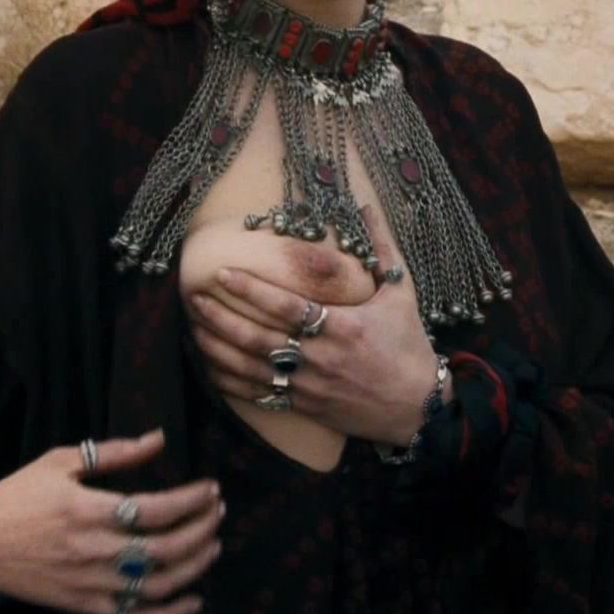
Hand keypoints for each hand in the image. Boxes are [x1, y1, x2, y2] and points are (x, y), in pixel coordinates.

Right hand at [0, 429, 223, 613]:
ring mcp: (88, 584)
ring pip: (156, 586)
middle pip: (164, 548)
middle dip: (201, 529)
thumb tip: (159, 438)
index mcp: (88, 509)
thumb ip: (115, 452)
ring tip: (213, 545)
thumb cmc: (20, 493)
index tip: (212, 488)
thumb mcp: (62, 460)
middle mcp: (92, 551)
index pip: (156, 509)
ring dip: (194, 567)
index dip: (191, 500)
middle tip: (219, 511)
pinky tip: (192, 599)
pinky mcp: (83, 607)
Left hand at [186, 209, 444, 446]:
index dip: (251, 290)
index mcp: (343, 326)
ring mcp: (310, 386)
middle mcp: (321, 358)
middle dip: (223, 317)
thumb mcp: (401, 292)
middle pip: (260, 337)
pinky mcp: (305, 407)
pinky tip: (210, 366)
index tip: (222, 272)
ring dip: (219, 348)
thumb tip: (366, 206)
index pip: (286, 305)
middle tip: (194, 297)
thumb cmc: (410, 344)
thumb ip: (382, 248)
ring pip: (253, 368)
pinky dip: (231, 382)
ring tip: (194, 326)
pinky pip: (260, 395)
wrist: (419, 407)